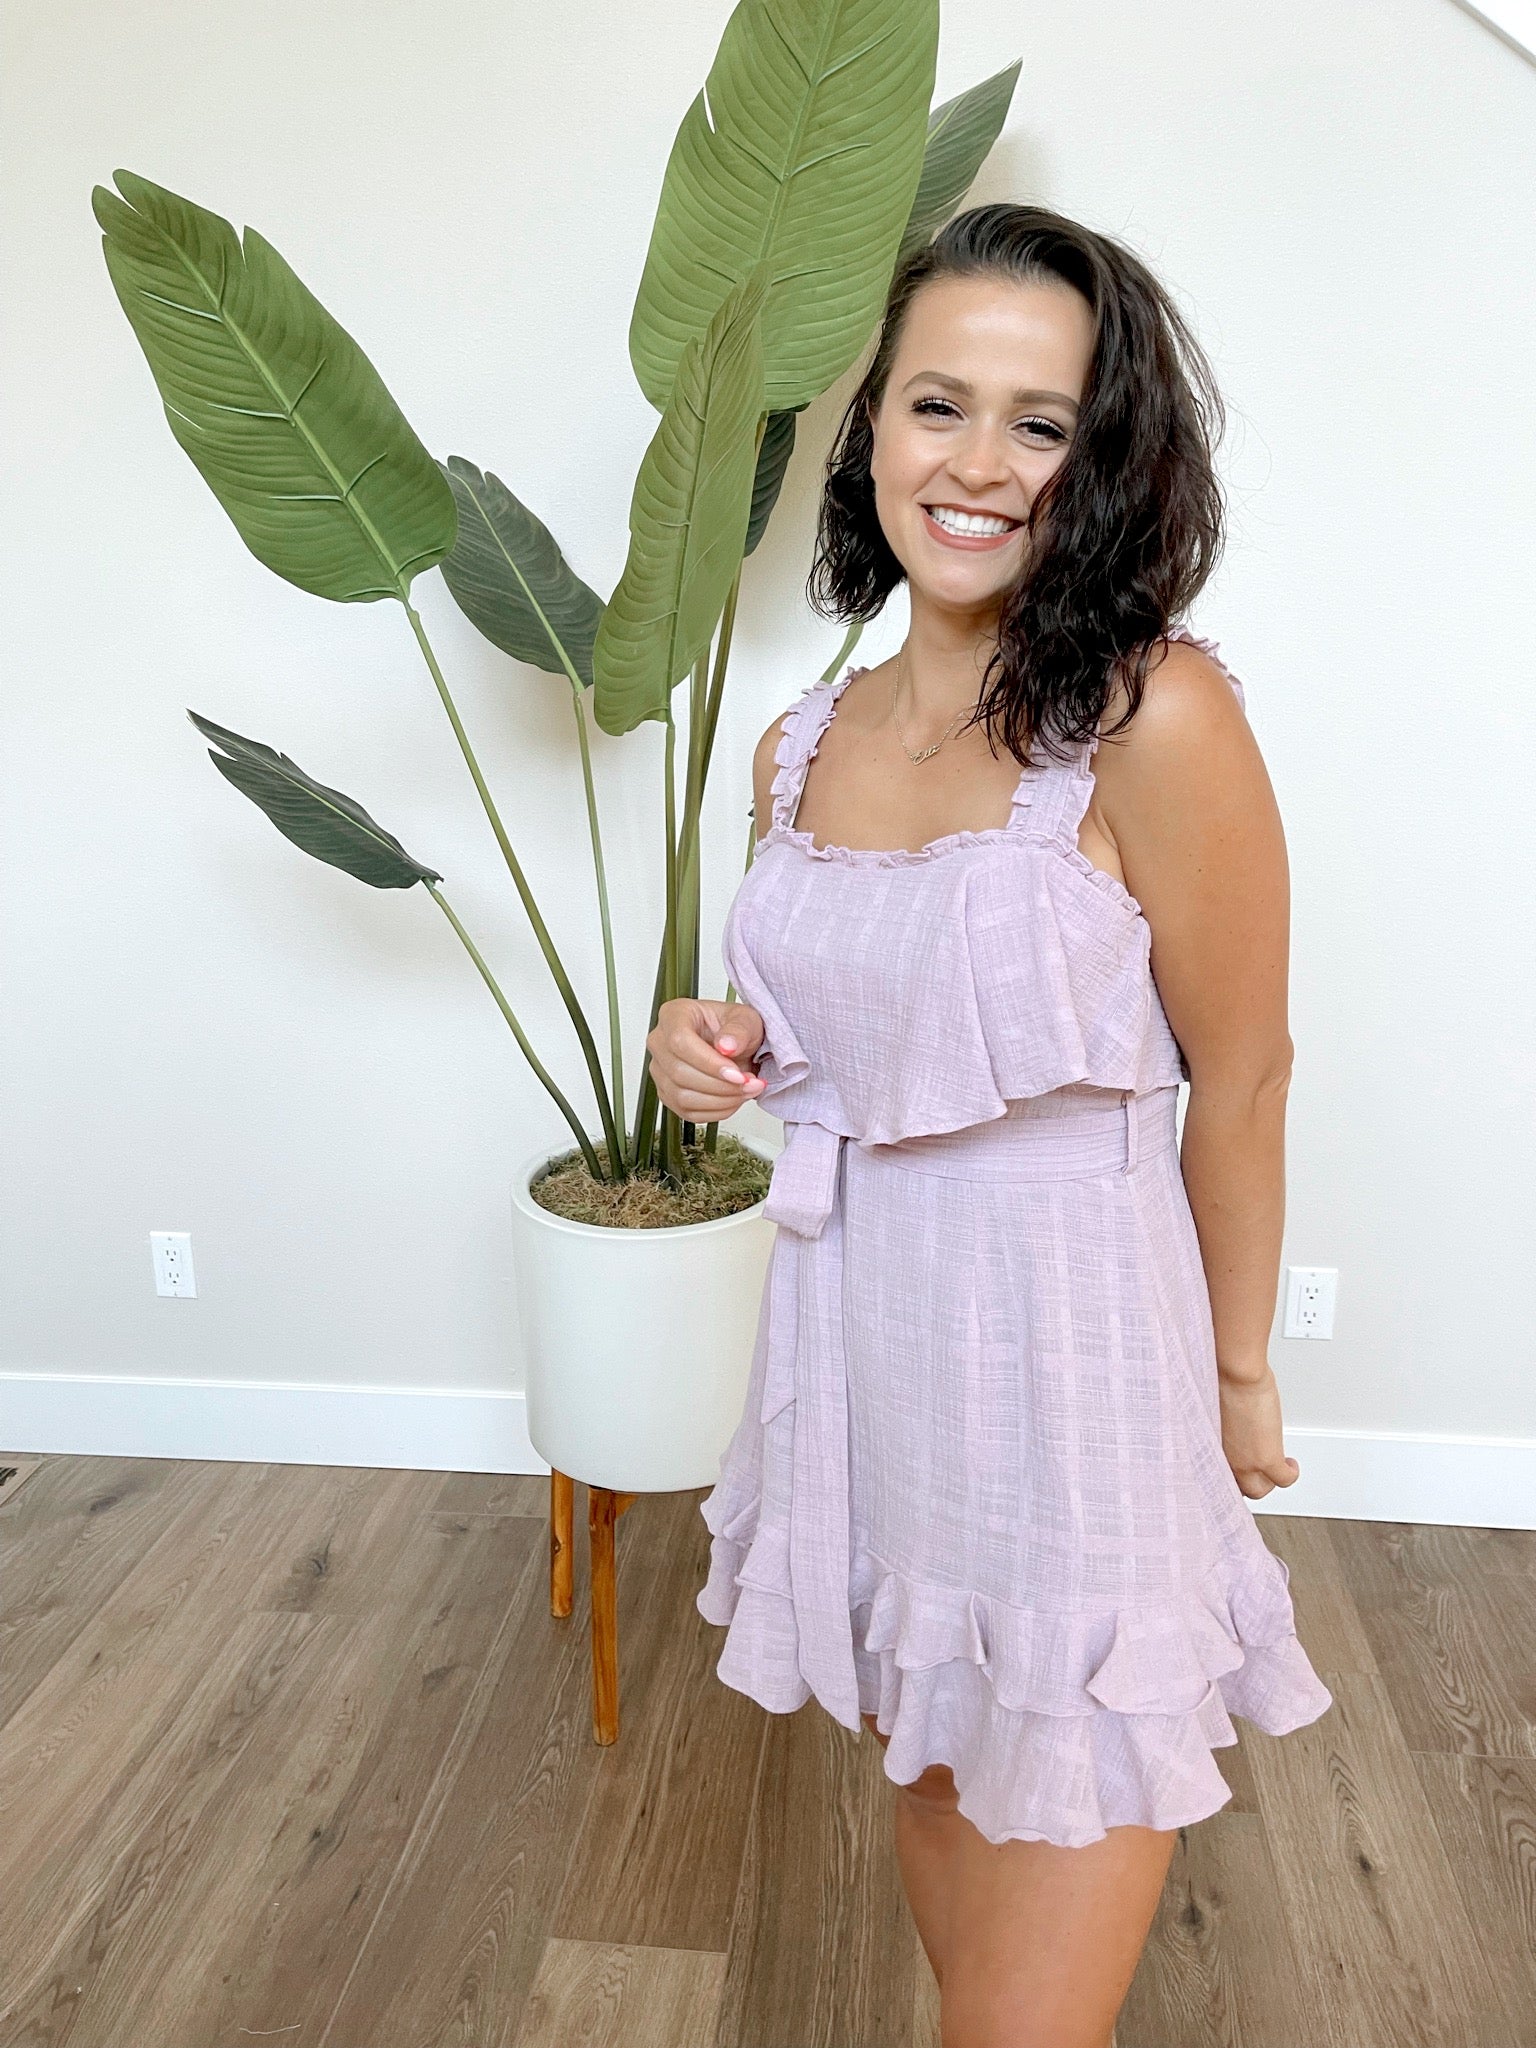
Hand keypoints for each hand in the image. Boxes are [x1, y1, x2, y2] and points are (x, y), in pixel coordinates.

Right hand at [647, 998, 767, 1121]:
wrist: (734, 1046)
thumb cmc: (734, 1028)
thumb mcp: (746, 1019)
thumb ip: (739, 1029)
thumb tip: (727, 1045)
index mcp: (674, 1015)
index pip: (680, 1041)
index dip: (708, 1062)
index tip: (736, 1073)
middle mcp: (660, 1043)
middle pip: (679, 1073)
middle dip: (720, 1085)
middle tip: (748, 1084)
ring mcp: (660, 1071)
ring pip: (682, 1096)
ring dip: (720, 1100)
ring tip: (745, 1091)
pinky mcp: (668, 1094)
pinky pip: (687, 1112)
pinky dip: (716, 1111)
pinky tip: (733, 1099)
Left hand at [1217, 1363, 1300, 1499]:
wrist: (1235, 1375)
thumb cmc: (1222, 1380)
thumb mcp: (1216, 1411)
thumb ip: (1223, 1426)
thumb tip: (1232, 1424)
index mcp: (1209, 1448)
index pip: (1218, 1475)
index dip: (1233, 1472)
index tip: (1242, 1466)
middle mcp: (1224, 1459)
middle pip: (1239, 1487)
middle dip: (1252, 1480)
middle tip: (1263, 1469)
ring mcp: (1245, 1463)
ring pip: (1260, 1489)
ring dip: (1270, 1480)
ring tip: (1278, 1467)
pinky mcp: (1266, 1460)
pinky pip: (1284, 1480)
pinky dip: (1290, 1474)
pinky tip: (1291, 1464)